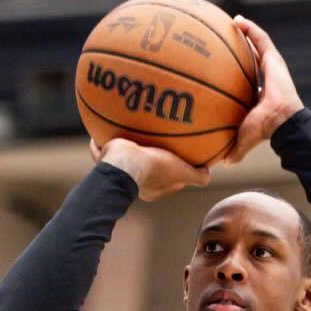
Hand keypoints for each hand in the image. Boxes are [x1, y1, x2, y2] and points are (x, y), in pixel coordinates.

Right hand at [92, 138, 210, 201]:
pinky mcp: (105, 158)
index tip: (179, 158)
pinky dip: (104, 139)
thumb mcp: (182, 172)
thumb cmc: (154, 168)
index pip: (168, 179)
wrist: (124, 164)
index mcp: (153, 188)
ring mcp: (118, 171)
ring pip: (123, 158)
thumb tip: (207, 174)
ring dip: (127, 147)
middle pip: (146, 168)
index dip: (175, 169)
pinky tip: (109, 122)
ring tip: (131, 130)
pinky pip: (103, 147)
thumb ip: (197, 176)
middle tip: (157, 142)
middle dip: (151, 157)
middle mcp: (136, 183)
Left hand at [222, 15, 302, 163]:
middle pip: (250, 60)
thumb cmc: (264, 131)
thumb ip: (233, 150)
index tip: (220, 67)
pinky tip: (235, 20)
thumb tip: (220, 164)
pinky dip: (249, 28)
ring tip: (229, 23)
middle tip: (221, 40)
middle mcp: (264, 79)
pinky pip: (260, 38)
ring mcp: (271, 67)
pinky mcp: (274, 58)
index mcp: (259, 96)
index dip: (234, 74)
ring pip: (256, 45)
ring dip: (244, 33)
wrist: (281, 121)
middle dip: (238, 49)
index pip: (245, 81)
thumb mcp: (243, 140)